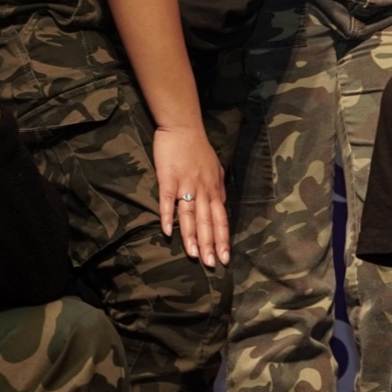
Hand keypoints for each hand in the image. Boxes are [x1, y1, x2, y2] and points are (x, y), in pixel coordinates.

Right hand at [153, 125, 228, 267]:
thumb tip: (220, 205)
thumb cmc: (199, 148)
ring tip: (193, 255)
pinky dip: (167, 216)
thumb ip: (217, 190)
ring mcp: (185, 184)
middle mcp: (203, 190)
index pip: (221, 220)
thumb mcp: (215, 169)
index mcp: (214, 190)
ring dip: (191, 236)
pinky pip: (168, 200)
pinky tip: (166, 231)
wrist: (183, 127)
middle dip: (210, 244)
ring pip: (190, 215)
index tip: (225, 258)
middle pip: (207, 221)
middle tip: (212, 264)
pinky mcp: (168, 178)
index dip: (222, 239)